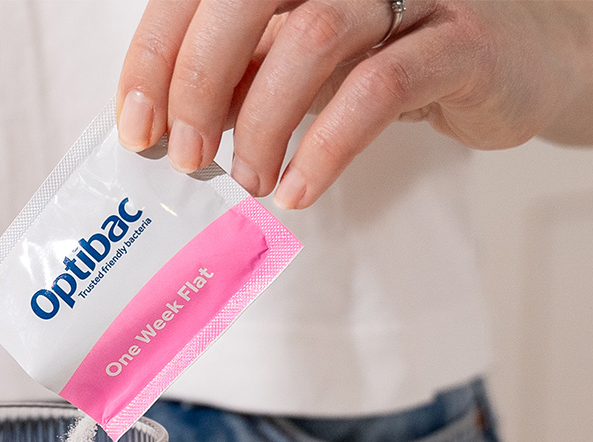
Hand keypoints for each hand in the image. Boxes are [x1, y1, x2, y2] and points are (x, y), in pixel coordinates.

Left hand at [117, 0, 592, 207]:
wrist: (519, 60)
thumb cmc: (395, 57)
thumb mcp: (305, 63)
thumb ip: (246, 76)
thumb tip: (172, 125)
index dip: (157, 53)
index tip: (137, 126)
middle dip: (200, 80)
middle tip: (189, 157)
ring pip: (314, 36)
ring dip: (264, 121)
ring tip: (251, 182)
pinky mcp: (460, 41)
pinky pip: (380, 90)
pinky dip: (328, 146)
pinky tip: (300, 190)